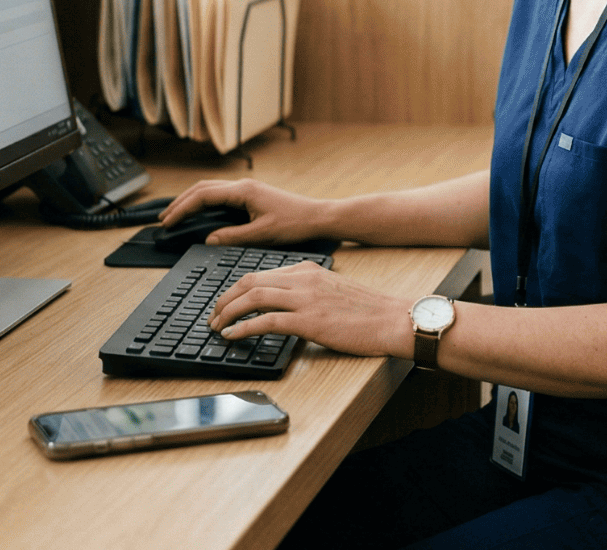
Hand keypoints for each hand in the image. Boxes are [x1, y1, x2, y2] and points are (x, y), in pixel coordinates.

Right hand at [159, 177, 324, 246]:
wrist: (317, 217)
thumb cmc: (295, 224)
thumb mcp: (263, 234)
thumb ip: (234, 237)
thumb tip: (208, 239)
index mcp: (243, 191)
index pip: (203, 196)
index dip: (182, 209)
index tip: (168, 222)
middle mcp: (243, 186)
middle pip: (202, 188)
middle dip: (181, 202)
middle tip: (164, 219)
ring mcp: (247, 189)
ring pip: (210, 189)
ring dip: (191, 200)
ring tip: (175, 215)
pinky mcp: (251, 195)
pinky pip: (220, 195)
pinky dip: (204, 203)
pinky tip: (199, 213)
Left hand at [207, 260, 411, 357]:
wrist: (394, 319)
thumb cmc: (369, 311)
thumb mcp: (334, 290)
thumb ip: (309, 291)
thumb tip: (286, 307)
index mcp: (309, 270)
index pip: (262, 273)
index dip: (237, 288)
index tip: (226, 302)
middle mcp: (304, 279)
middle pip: (250, 281)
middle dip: (225, 298)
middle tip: (212, 315)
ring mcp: (306, 298)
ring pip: (252, 297)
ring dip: (227, 312)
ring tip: (216, 326)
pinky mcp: (309, 320)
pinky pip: (265, 321)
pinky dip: (242, 328)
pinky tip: (232, 336)